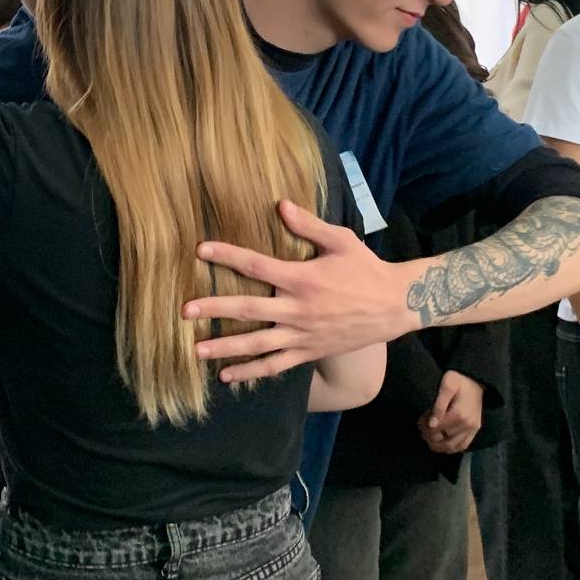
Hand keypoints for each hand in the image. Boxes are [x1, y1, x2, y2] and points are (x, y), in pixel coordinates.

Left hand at [184, 200, 416, 382]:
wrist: (395, 306)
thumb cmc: (366, 269)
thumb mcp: (341, 240)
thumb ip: (309, 225)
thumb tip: (280, 204)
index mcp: (301, 278)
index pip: (256, 265)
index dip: (227, 256)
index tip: (200, 250)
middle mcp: (297, 309)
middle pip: (247, 309)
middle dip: (214, 309)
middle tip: (185, 311)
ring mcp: (302, 334)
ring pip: (257, 344)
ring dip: (225, 347)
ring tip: (197, 350)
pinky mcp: (308, 352)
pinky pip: (275, 365)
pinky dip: (251, 372)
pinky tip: (227, 376)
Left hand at [418, 370, 483, 453]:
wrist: (476, 381)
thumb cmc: (459, 380)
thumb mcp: (447, 385)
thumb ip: (439, 405)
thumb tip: (432, 424)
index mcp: (459, 414)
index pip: (437, 429)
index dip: (425, 428)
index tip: (419, 422)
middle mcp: (467, 425)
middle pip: (443, 439)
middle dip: (429, 436)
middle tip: (422, 429)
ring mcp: (472, 430)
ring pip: (451, 446)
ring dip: (437, 445)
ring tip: (429, 437)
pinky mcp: (475, 431)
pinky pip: (462, 446)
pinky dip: (450, 448)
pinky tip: (441, 443)